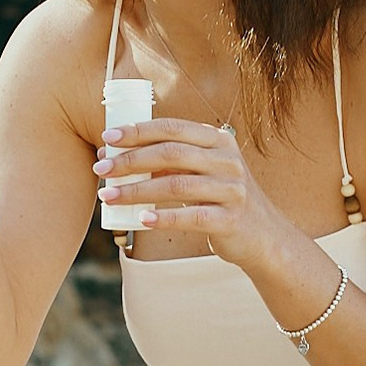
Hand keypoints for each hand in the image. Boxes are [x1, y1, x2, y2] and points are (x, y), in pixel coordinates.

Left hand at [95, 119, 315, 298]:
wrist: (263, 237)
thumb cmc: (221, 200)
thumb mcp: (203, 172)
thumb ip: (171, 161)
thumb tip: (117, 157)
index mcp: (219, 140)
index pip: (173, 128)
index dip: (138, 131)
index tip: (107, 136)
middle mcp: (227, 160)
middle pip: (171, 153)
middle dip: (131, 160)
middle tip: (101, 169)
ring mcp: (232, 190)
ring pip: (176, 186)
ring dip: (137, 191)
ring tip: (109, 196)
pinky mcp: (231, 220)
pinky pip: (191, 217)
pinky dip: (163, 217)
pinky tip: (141, 219)